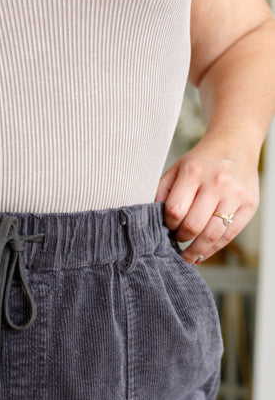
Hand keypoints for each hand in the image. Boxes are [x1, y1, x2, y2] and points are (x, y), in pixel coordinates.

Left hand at [155, 132, 259, 263]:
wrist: (236, 143)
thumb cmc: (201, 161)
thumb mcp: (176, 169)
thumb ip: (162, 193)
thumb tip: (151, 222)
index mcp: (194, 171)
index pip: (175, 211)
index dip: (167, 224)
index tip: (166, 227)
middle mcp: (218, 182)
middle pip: (193, 226)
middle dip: (180, 238)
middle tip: (176, 240)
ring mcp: (236, 194)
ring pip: (212, 235)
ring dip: (195, 251)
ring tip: (186, 256)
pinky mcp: (250, 205)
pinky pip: (229, 236)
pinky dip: (212, 249)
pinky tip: (202, 253)